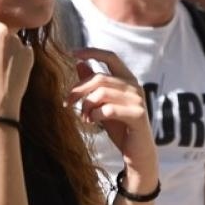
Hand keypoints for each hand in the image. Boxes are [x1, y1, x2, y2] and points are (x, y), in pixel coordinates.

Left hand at [68, 48, 156, 177]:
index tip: (73, 53)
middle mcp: (135, 86)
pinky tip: (93, 122)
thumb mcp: (103, 103)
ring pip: (101, 93)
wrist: (137, 152)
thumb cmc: (120, 127)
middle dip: (78, 89)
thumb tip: (80, 63)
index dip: (92, 52)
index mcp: (128, 80)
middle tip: (66, 103)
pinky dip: (95, 115)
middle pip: (99, 78)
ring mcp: (138, 100)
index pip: (111, 57)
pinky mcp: (137, 115)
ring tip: (84, 118)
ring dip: (86, 106)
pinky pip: (108, 110)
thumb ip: (94, 85)